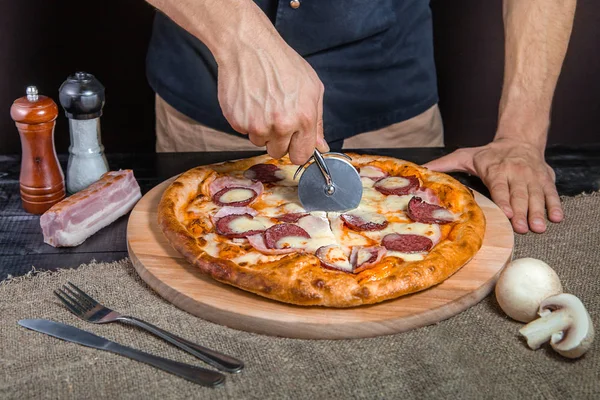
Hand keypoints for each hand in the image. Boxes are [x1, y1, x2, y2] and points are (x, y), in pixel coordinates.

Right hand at [216, 36, 328, 164]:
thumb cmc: (282, 63)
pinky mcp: (237, 122)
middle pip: (279, 152)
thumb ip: (318, 122)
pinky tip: (251, 101)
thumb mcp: (312, 88)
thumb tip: (321, 146)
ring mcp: (257, 125)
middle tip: (276, 117)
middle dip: (279, 140)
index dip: (297, 150)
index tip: (294, 143)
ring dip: (262, 130)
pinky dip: (246, 121)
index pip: (301, 156)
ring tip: (263, 105)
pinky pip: (244, 132)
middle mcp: (281, 125)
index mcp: (303, 118)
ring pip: (260, 142)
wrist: (249, 47)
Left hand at [423, 138, 563, 233]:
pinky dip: (555, 205)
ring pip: (536, 195)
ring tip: (539, 227)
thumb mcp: (465, 156)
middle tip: (523, 228)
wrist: (520, 139)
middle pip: (519, 194)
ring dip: (538, 212)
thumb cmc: (489, 154)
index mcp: (496, 169)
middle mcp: (516, 172)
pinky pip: (551, 192)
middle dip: (522, 212)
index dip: (504, 200)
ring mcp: (533, 176)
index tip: (506, 213)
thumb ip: (444, 165)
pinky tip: (556, 218)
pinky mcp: (546, 178)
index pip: (500, 187)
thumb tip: (421, 170)